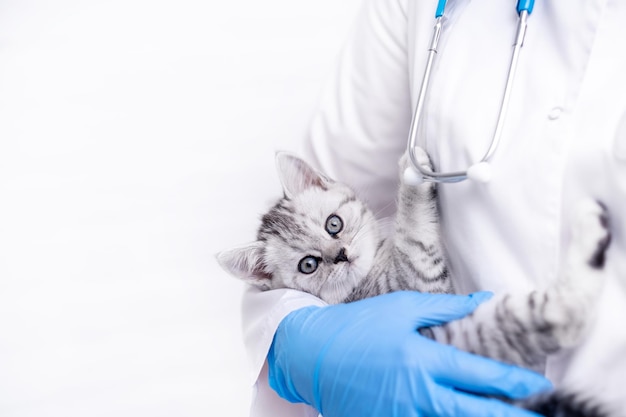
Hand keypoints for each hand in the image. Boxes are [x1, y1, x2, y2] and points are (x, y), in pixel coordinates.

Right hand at [267, 291, 550, 416]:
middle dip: (509, 416)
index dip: (512, 383)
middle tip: (533, 416)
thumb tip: (480, 300)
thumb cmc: (357, 327)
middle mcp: (417, 395)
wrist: (311, 355)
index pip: (480, 376)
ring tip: (497, 415)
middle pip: (474, 413)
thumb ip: (444, 308)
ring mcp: (401, 416)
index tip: (536, 385)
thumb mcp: (400, 308)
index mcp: (422, 361)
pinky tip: (454, 415)